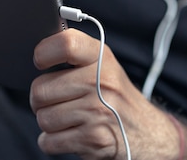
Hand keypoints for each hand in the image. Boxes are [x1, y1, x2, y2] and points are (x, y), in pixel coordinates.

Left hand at [30, 28, 180, 159]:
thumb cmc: (115, 96)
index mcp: (101, 58)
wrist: (147, 132)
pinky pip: (49, 141)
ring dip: (48, 122)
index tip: (40, 62)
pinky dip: (52, 142)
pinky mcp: (93, 139)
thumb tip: (39, 52)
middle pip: (41, 90)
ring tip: (66, 118)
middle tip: (54, 100)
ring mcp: (97, 112)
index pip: (66, 44)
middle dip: (40, 100)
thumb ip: (75, 54)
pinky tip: (69, 134)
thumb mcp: (103, 65)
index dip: (44, 52)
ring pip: (43, 118)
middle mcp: (101, 82)